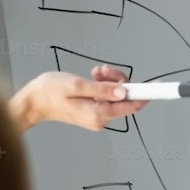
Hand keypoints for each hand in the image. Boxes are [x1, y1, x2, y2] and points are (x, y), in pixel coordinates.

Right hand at [9, 65, 146, 132]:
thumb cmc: (49, 92)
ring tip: (95, 72)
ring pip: (116, 95)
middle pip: (124, 98)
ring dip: (109, 80)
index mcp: (98, 114)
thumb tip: (123, 92)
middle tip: (102, 70)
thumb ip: (101, 89)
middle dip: (118, 80)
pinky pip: (108, 95)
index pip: (130, 106)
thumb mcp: (76, 86)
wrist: (33, 101)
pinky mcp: (94, 109)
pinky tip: (94, 77)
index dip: (145, 95)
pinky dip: (104, 84)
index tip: (156, 86)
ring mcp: (98, 115)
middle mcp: (101, 118)